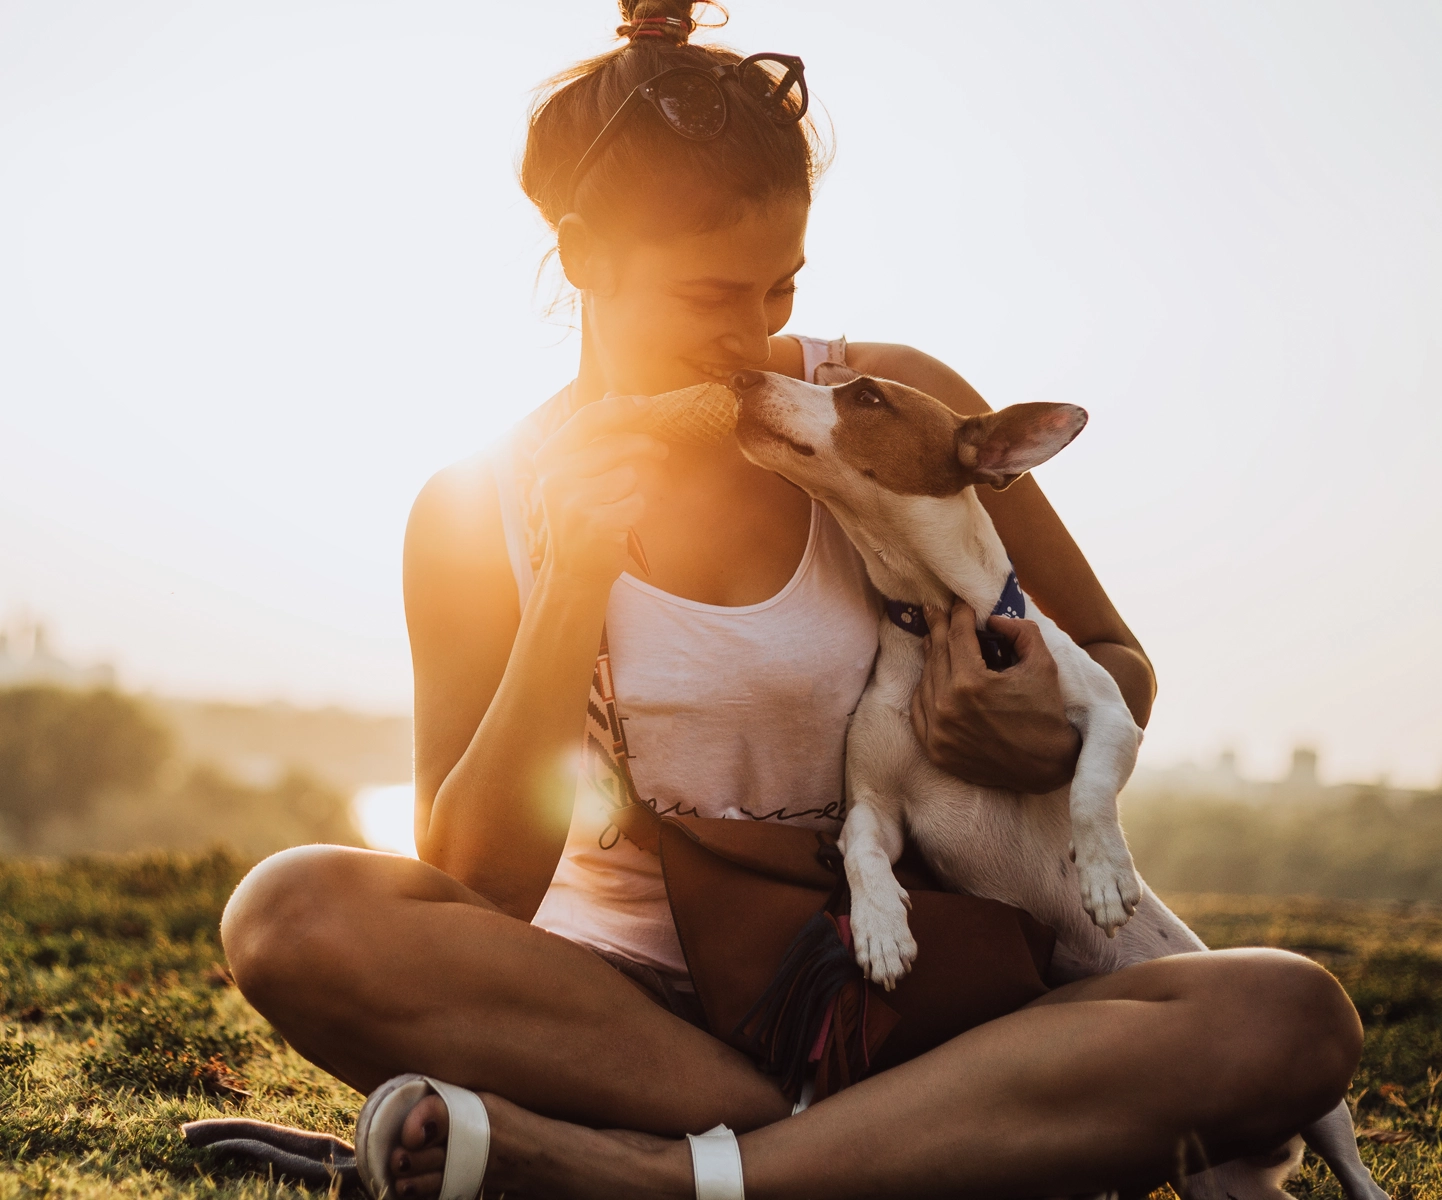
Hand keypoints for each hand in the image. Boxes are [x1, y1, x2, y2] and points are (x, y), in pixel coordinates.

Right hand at [532, 393, 668, 587]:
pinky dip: (635, 513)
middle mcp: (554, 476)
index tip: (648, 405)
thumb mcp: (580, 472)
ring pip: (629, 476)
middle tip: (661, 451)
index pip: (588, 418)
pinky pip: (635, 503)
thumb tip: (613, 394)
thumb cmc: (582, 514)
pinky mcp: (593, 523)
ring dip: (632, 490)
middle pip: (616, 446)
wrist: (574, 569)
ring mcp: (571, 500)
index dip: (621, 408)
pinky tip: (617, 524)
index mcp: (548, 457)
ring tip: (615, 506)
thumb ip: (596, 435)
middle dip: (645, 446)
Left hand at [909, 601, 1080, 791]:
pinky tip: (930, 676)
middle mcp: (947, 707)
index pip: (957, 637)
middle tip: (933, 609)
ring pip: (925, 681)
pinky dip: (924, 690)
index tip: (958, 603)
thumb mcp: (1042, 664)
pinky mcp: (935, 750)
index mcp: (972, 683)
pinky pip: (919, 710)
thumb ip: (1020, 632)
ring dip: (931, 657)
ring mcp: (938, 731)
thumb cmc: (1045, 714)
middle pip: (937, 655)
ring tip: (934, 638)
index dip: (958, 615)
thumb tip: (993, 619)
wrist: (1046, 768)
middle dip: (938, 628)